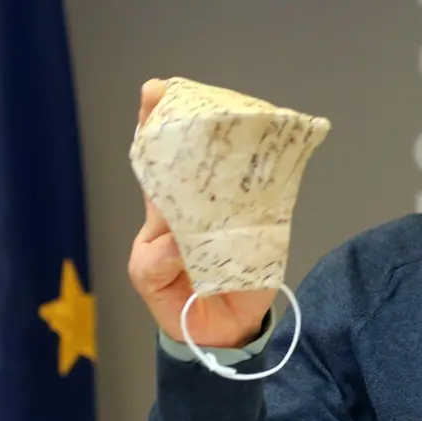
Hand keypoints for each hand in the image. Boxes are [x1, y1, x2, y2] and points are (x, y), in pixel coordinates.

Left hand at [127, 78, 277, 347]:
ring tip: (230, 108)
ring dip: (228, 136)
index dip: (152, 126)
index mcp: (165, 211)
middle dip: (187, 117)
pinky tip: (270, 142)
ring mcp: (231, 207)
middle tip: (185, 90)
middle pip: (192, 151)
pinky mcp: (262, 218)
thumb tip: (177, 238)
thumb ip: (154, 261)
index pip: (156, 161)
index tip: (154, 92)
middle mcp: (197, 200)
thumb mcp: (151, 280)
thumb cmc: (181, 301)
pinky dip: (266, 166)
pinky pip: (263, 189)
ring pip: (227, 165)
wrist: (224, 331)